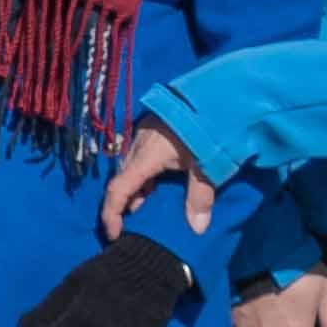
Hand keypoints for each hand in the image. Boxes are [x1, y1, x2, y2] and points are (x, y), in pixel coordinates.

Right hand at [100, 114, 217, 242]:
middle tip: (131, 223)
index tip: (115, 234)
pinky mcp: (153, 127)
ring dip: (136, 188)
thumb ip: (199, 197)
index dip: (111, 213)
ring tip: (146, 205)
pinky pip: (139, 157)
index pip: (119, 189)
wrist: (215, 92)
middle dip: (123, 203)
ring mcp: (144, 134)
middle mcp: (138, 144)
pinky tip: (157, 182)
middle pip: (122, 178)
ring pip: (130, 167)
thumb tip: (197, 229)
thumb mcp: (206, 166)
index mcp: (146, 156)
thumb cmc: (208, 129)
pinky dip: (143, 175)